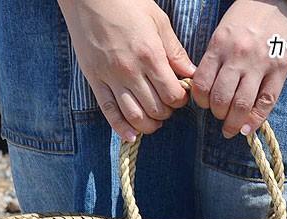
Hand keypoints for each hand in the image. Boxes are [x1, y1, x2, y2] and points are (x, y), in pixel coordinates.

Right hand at [57, 0, 196, 140]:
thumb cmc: (127, 3)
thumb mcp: (158, 21)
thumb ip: (175, 52)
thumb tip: (191, 74)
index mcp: (150, 55)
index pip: (172, 94)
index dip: (180, 100)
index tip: (180, 95)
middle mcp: (130, 70)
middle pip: (156, 109)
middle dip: (167, 113)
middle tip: (167, 105)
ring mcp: (110, 77)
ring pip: (135, 116)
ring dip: (149, 125)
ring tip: (154, 120)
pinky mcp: (94, 80)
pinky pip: (109, 112)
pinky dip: (121, 129)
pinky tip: (132, 136)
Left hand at [191, 0, 286, 138]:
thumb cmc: (253, 11)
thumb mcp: (226, 27)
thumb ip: (217, 55)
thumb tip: (208, 83)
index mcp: (220, 43)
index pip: (202, 83)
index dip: (200, 100)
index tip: (203, 104)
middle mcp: (238, 56)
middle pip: (220, 98)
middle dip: (217, 114)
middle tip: (219, 116)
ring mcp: (261, 64)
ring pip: (241, 105)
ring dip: (233, 122)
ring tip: (231, 128)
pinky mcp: (280, 71)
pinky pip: (266, 102)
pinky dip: (255, 120)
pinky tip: (247, 129)